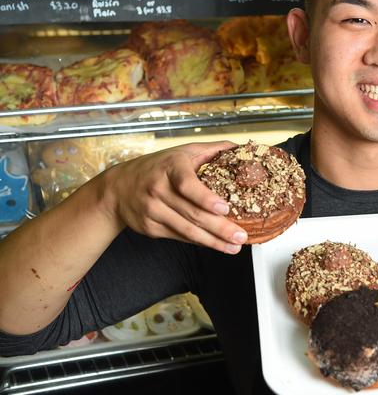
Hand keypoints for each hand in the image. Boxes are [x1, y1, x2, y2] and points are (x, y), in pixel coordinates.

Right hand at [102, 141, 247, 253]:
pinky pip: (179, 237)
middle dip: (220, 228)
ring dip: (213, 241)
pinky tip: (215, 244)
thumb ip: (211, 150)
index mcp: (170, 167)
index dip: (206, 198)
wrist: (118, 188)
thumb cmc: (157, 167)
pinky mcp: (150, 227)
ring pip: (187, 230)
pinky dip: (199, 242)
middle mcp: (158, 189)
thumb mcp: (182, 152)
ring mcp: (153, 210)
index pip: (187, 184)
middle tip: (240, 235)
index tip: (224, 208)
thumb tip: (239, 148)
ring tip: (234, 247)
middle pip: (192, 213)